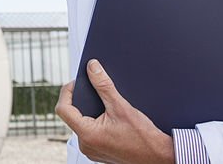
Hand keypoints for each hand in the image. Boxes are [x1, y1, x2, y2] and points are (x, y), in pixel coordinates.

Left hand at [55, 59, 175, 163]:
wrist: (159, 157)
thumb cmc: (143, 137)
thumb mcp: (121, 106)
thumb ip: (103, 85)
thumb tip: (92, 67)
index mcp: (87, 135)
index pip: (63, 109)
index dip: (67, 92)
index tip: (77, 82)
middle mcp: (86, 145)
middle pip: (73, 115)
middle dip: (81, 99)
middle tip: (93, 87)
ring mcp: (92, 150)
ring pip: (81, 123)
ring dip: (90, 110)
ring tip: (103, 100)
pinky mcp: (99, 151)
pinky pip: (90, 132)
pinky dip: (96, 120)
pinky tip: (108, 115)